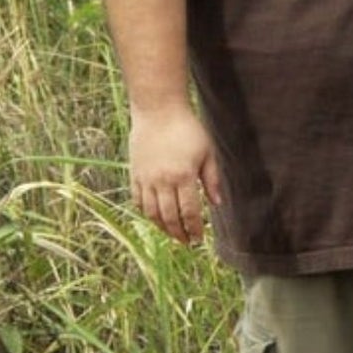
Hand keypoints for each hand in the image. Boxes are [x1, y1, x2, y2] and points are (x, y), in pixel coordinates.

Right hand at [128, 105, 222, 245]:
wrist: (158, 110)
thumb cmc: (187, 129)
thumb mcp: (207, 152)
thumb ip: (212, 179)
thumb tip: (217, 203)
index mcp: (183, 176)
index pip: (189, 212)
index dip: (195, 229)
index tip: (199, 239)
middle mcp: (162, 181)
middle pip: (169, 217)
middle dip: (179, 234)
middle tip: (186, 242)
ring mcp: (146, 178)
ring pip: (152, 213)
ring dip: (162, 227)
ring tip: (171, 233)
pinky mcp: (135, 173)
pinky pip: (137, 200)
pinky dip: (145, 212)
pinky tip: (154, 216)